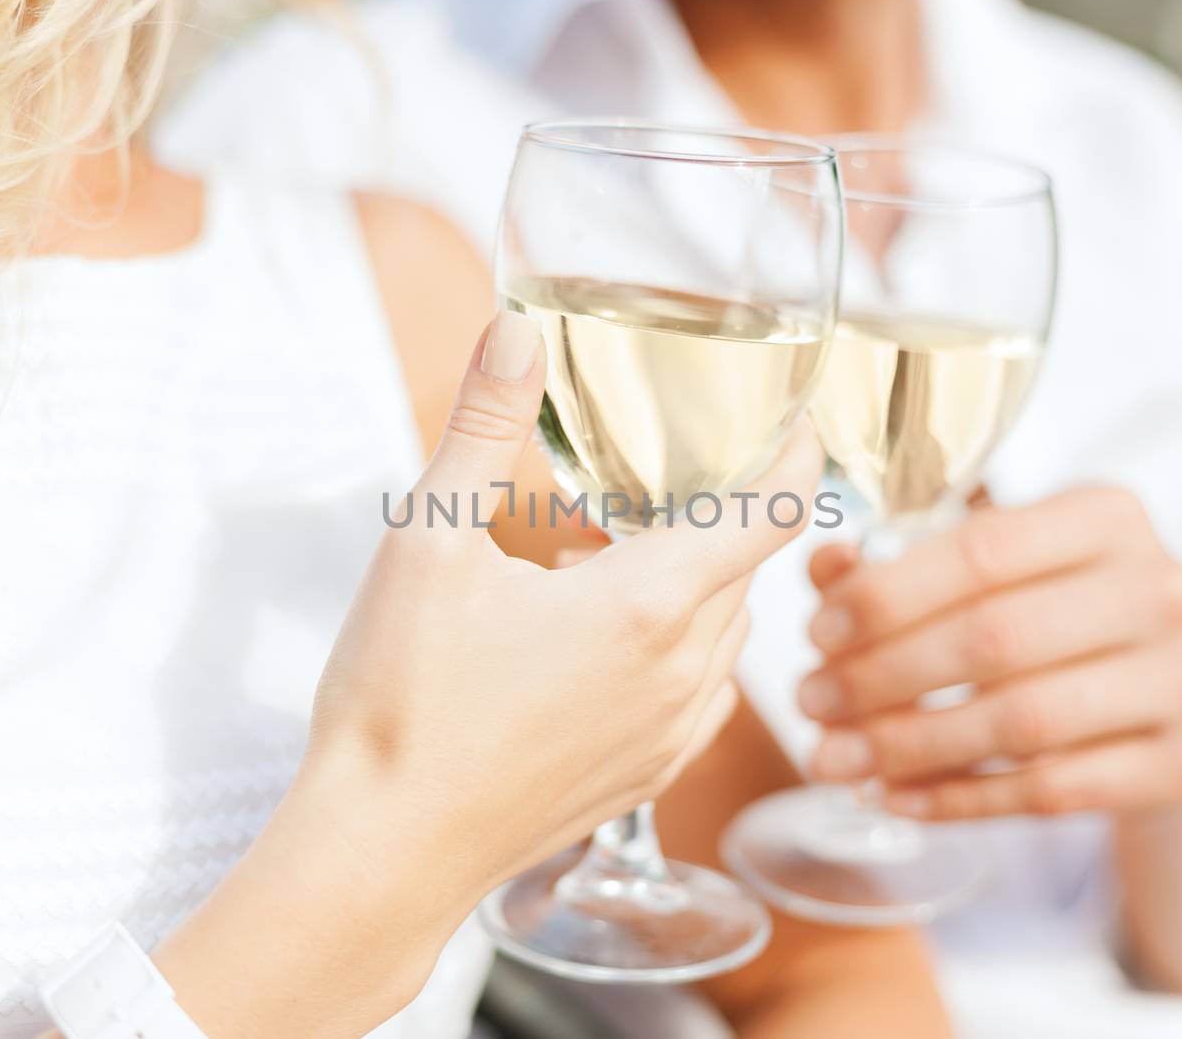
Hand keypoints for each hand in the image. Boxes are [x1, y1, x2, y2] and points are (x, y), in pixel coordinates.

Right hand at [306, 311, 824, 885]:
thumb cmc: (403, 703)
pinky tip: (611, 645)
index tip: (795, 416)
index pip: (773, 512)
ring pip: (729, 633)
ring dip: (699, 584)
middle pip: (746, 567)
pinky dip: (685, 650)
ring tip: (617, 561)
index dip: (799, 454)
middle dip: (722, 514)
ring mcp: (670, 735)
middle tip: (659, 480)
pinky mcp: (648, 778)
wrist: (383, 850)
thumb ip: (483, 424)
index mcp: (646, 605)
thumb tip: (514, 331)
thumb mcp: (429, 541)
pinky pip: (705, 693)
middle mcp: (681, 673)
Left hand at [798, 487, 1181, 820]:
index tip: (816, 633)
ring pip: (1023, 720)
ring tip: (835, 759)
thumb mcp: (988, 575)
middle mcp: (1164, 587)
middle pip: (996, 637)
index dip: (887, 595)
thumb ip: (899, 566)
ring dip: (911, 745)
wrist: (1165, 706)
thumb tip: (825, 567)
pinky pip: (1053, 790)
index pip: (981, 551)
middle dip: (883, 676)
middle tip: (810, 703)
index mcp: (1108, 515)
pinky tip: (897, 797)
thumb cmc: (1053, 620)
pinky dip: (961, 798)